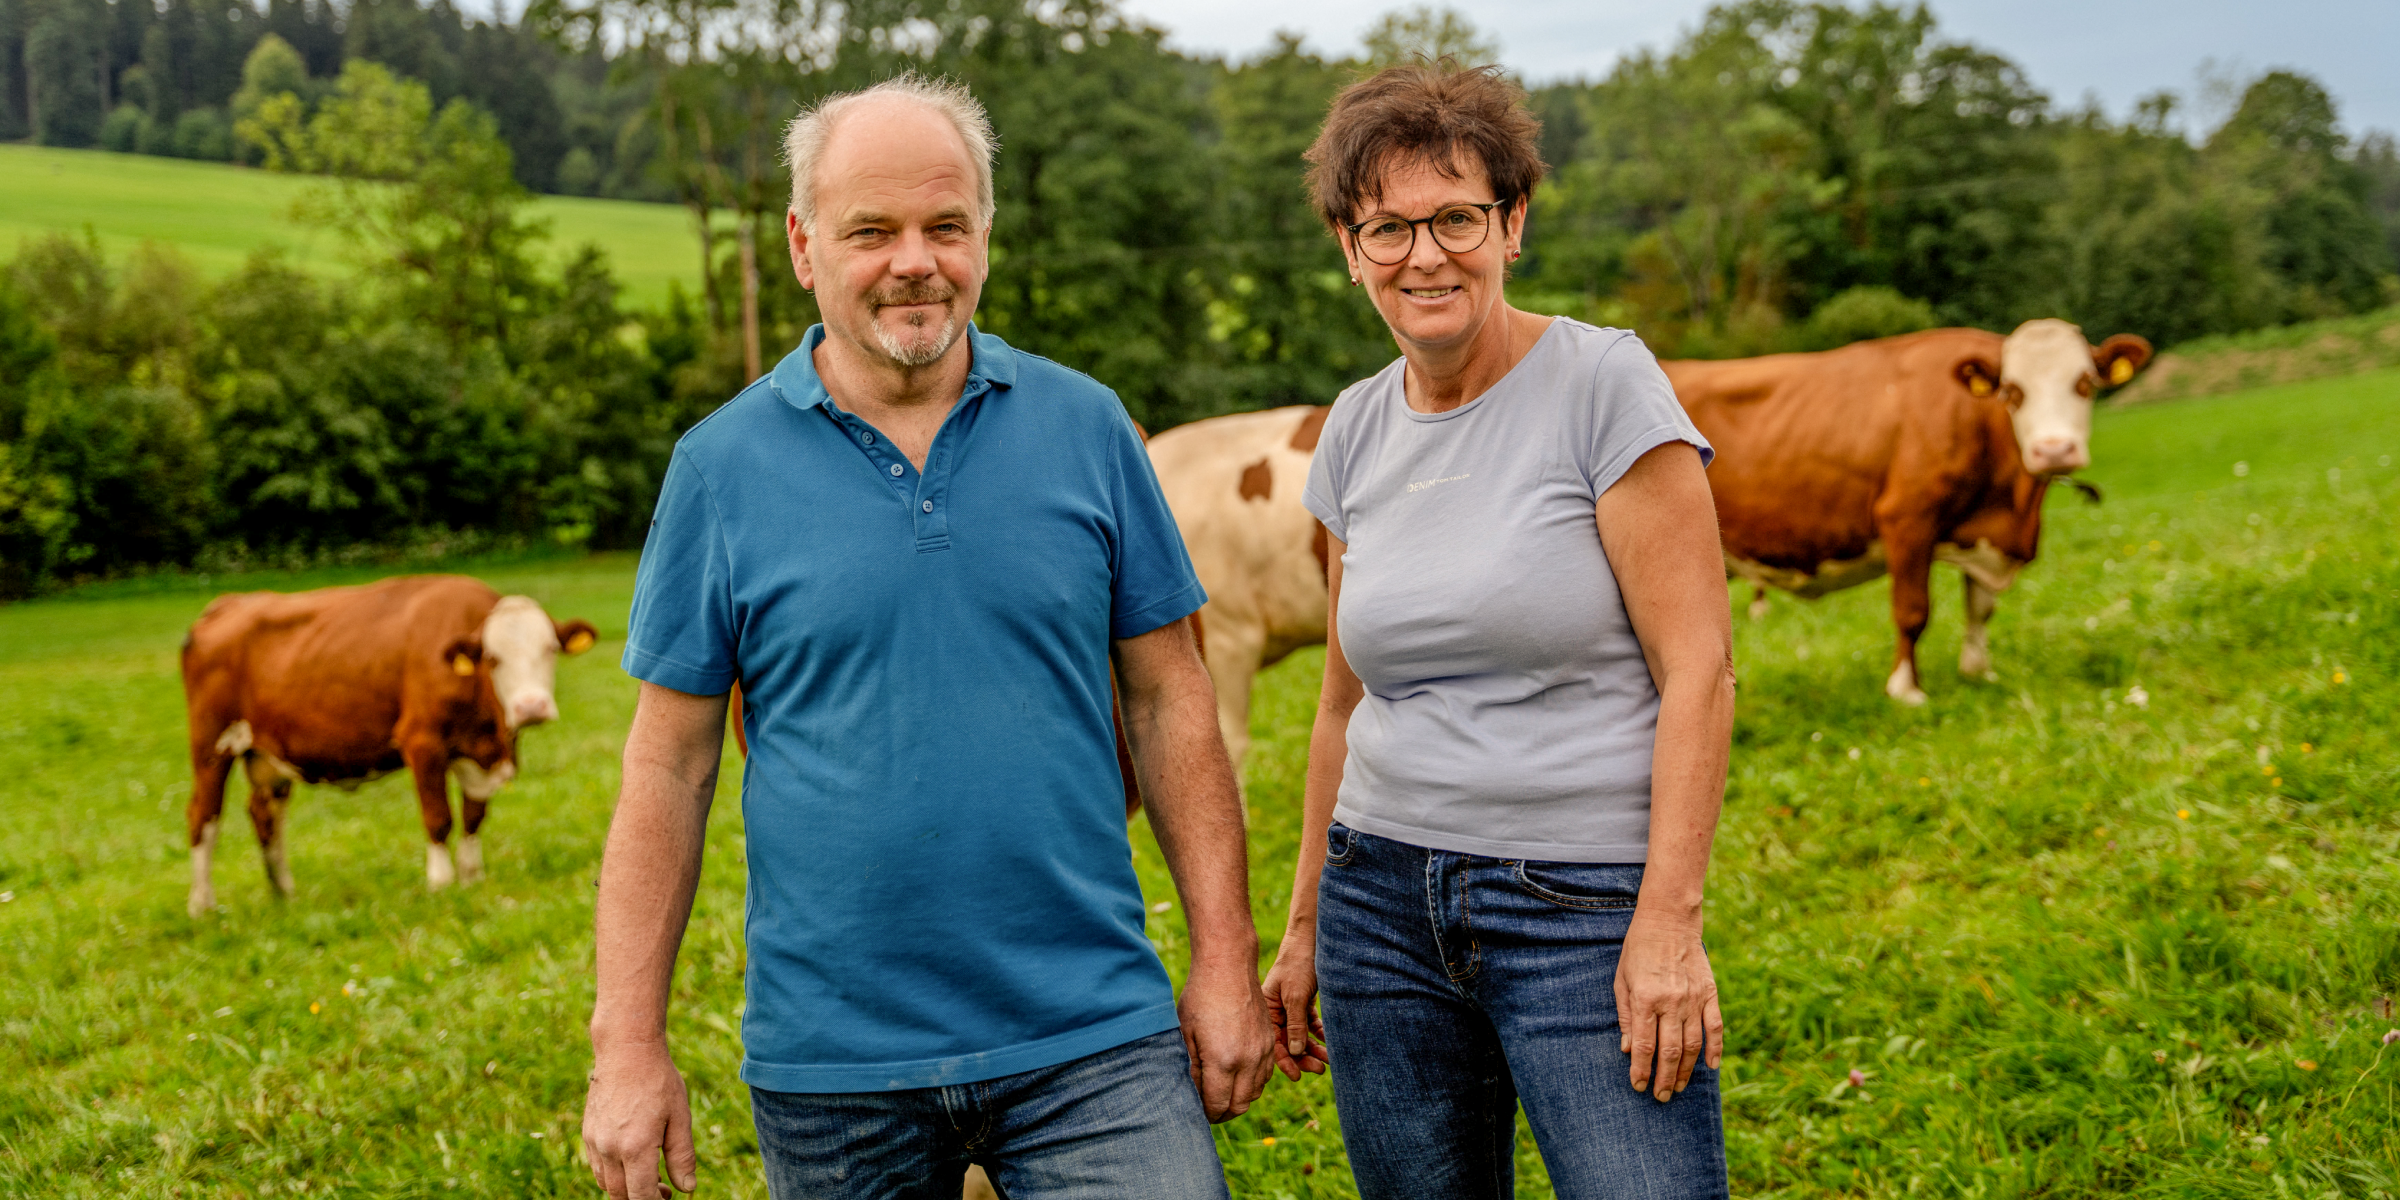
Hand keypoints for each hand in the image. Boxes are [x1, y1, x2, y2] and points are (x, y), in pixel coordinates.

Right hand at [582, 1041, 698, 1198]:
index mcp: (636, 1147)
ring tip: (648, 1173)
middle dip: (641, 1199)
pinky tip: (631, 1158)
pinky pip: (597, 1167)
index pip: (642, 1196)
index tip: (669, 1196)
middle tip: (663, 1188)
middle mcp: (610, 1149)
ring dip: (625, 1188)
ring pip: (606, 1184)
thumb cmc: (658, 1081)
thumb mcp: (680, 1117)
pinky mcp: (588, 1133)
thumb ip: (682, 1157)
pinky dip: (612, 1173)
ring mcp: (595, 1142)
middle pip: (621, 1196)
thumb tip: (688, 1188)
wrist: (626, 1051)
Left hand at [1178, 960, 1277, 1120]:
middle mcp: (1247, 1061)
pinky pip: (1265, 1075)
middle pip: (1240, 1106)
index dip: (1207, 1114)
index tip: (1197, 1111)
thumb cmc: (1200, 997)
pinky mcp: (1269, 1042)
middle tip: (1208, 1108)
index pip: (1218, 1106)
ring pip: (1255, 1093)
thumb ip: (1191, 1068)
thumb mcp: (1186, 1033)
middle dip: (1223, 1112)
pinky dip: (1252, 1083)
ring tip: (1221, 1092)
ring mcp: (1262, 1051)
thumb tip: (1192, 1094)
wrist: (1228, 967)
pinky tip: (1236, 1075)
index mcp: (1223, 1061)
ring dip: (1238, 1098)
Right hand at [1260, 937, 1328, 1079]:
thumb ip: (1295, 1024)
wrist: (1311, 939)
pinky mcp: (1303, 1002)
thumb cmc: (1298, 964)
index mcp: (1267, 1009)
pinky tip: (1330, 1041)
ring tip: (1329, 1059)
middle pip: (1287, 1042)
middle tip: (1320, 1068)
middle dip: (1302, 1057)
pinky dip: (1319, 1033)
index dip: (1284, 1061)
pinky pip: (1310, 1024)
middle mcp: (1276, 1011)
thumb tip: (1294, 1052)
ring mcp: (1290, 1007)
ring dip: (1314, 1048)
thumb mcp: (1295, 996)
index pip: (1273, 1042)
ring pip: (1300, 1035)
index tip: (1298, 1076)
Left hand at [1613, 910, 1723, 1102]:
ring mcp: (1694, 998)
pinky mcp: (1710, 993)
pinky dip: (1715, 1049)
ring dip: (1685, 1070)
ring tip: (1677, 1087)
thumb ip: (1626, 1015)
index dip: (1641, 1070)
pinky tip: (1711, 1067)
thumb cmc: (1638, 950)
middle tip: (1660, 1096)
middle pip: (1670, 1051)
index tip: (1638, 1086)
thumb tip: (1628, 1049)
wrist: (1669, 921)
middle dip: (1663, 1078)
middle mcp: (1671, 1002)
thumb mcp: (1621, 980)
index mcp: (1645, 998)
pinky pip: (1715, 1027)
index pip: (1645, 1045)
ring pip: (1693, 1044)